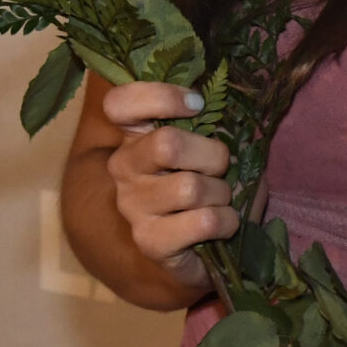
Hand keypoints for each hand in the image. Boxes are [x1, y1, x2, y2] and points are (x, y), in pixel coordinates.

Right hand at [100, 81, 231, 292]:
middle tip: (221, 170)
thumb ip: (213, 126)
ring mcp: (132, 205)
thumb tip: (227, 107)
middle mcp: (124, 167)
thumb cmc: (214, 188)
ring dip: (221, 194)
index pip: (119, 103)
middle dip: (213, 155)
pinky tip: (222, 226)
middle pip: (166, 144)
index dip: (160, 96)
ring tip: (219, 201)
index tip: (197, 104)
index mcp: (136, 136)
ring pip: (190, 187)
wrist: (209, 250)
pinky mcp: (149, 240)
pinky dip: (226, 221)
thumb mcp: (215, 149)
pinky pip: (202, 221)